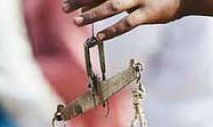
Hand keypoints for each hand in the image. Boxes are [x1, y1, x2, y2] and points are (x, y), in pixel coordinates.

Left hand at [62, 0, 186, 40]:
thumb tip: (100, 6)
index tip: (68, 1)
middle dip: (80, 0)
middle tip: (63, 8)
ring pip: (110, 6)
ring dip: (92, 14)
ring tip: (75, 22)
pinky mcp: (149, 13)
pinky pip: (127, 24)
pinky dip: (112, 31)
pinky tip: (99, 37)